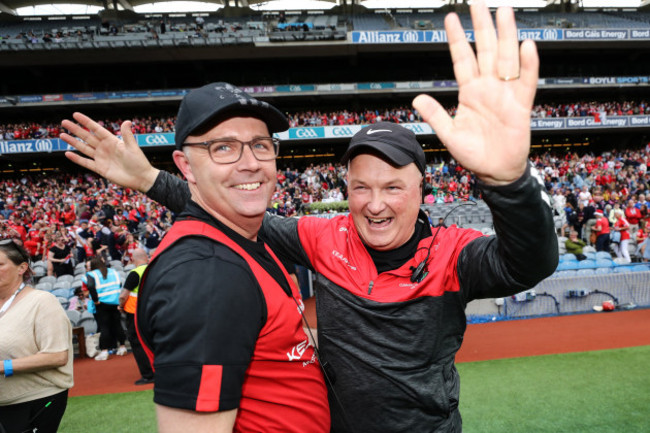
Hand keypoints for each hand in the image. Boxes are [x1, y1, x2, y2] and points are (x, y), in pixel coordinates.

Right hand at [61, 112, 159, 192]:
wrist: (140, 178)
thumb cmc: (139, 161)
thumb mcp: (132, 147)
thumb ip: (127, 135)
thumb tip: (127, 121)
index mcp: (112, 141)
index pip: (96, 129)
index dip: (86, 122)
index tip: (75, 114)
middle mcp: (104, 148)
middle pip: (87, 137)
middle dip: (75, 129)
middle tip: (64, 122)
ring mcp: (101, 158)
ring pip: (84, 148)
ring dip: (73, 142)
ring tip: (62, 135)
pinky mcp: (100, 168)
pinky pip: (86, 162)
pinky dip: (77, 158)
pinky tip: (68, 153)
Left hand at [412, 0, 537, 185]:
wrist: (496, 171)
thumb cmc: (474, 154)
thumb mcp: (449, 134)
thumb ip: (435, 115)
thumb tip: (417, 98)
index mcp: (470, 92)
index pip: (462, 58)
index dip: (456, 39)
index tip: (450, 18)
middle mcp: (488, 87)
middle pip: (485, 50)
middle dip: (481, 26)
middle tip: (478, 2)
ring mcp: (505, 93)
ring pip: (506, 58)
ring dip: (506, 35)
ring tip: (504, 11)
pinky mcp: (521, 104)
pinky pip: (526, 81)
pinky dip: (528, 65)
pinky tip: (527, 46)